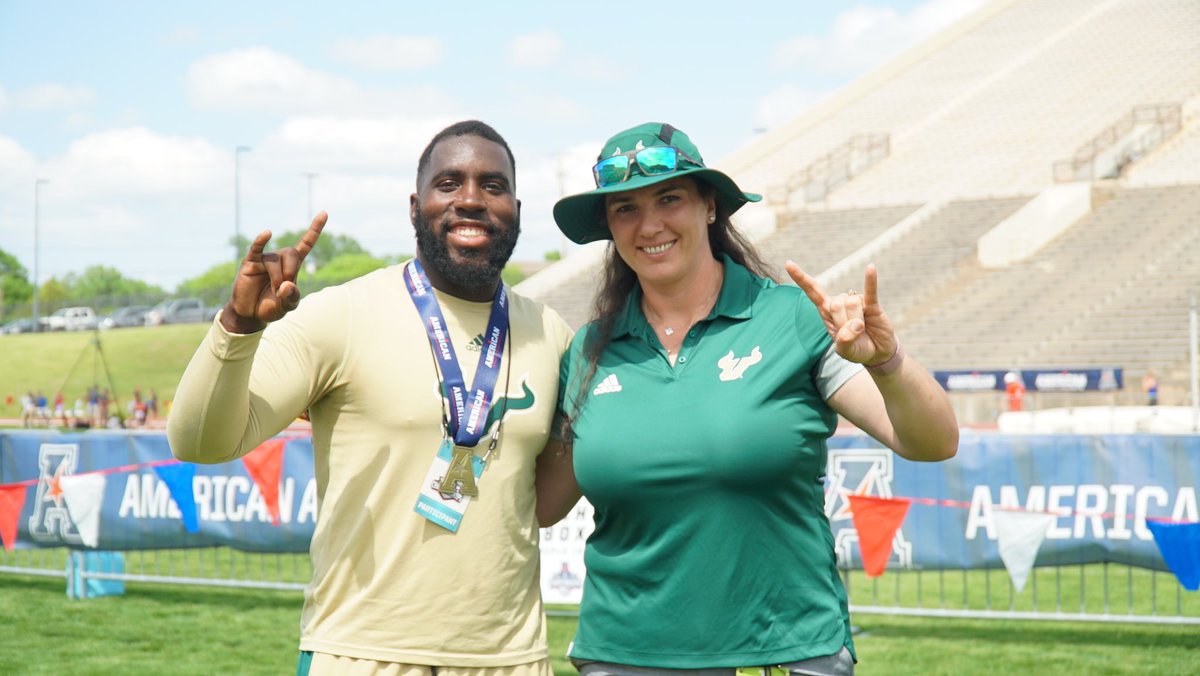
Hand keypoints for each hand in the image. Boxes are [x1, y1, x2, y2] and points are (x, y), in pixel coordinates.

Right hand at [221, 212, 326, 333]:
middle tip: (284, 288)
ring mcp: (264, 259)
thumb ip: (292, 297)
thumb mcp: (287, 305)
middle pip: (291, 252)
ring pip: (275, 260)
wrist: (250, 314)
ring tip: (273, 291)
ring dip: (277, 277)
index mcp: (293, 266)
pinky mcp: (250, 262)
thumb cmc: (271, 307)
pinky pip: (257, 248)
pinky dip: (261, 240)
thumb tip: (287, 285)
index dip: (315, 230)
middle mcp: (279, 259)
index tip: (324, 213)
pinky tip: (267, 233)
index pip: (306, 244)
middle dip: (290, 271)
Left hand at [786, 260, 896, 365]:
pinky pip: (870, 290)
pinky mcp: (872, 304)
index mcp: (826, 312)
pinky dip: (870, 280)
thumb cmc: (857, 349)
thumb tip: (855, 325)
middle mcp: (839, 303)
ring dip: (857, 321)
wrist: (877, 352)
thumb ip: (844, 342)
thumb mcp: (845, 351)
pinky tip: (870, 267)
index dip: (801, 278)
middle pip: (835, 304)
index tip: (788, 263)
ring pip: (852, 303)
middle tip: (852, 333)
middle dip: (844, 322)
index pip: (812, 292)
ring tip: (863, 329)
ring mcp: (856, 301)